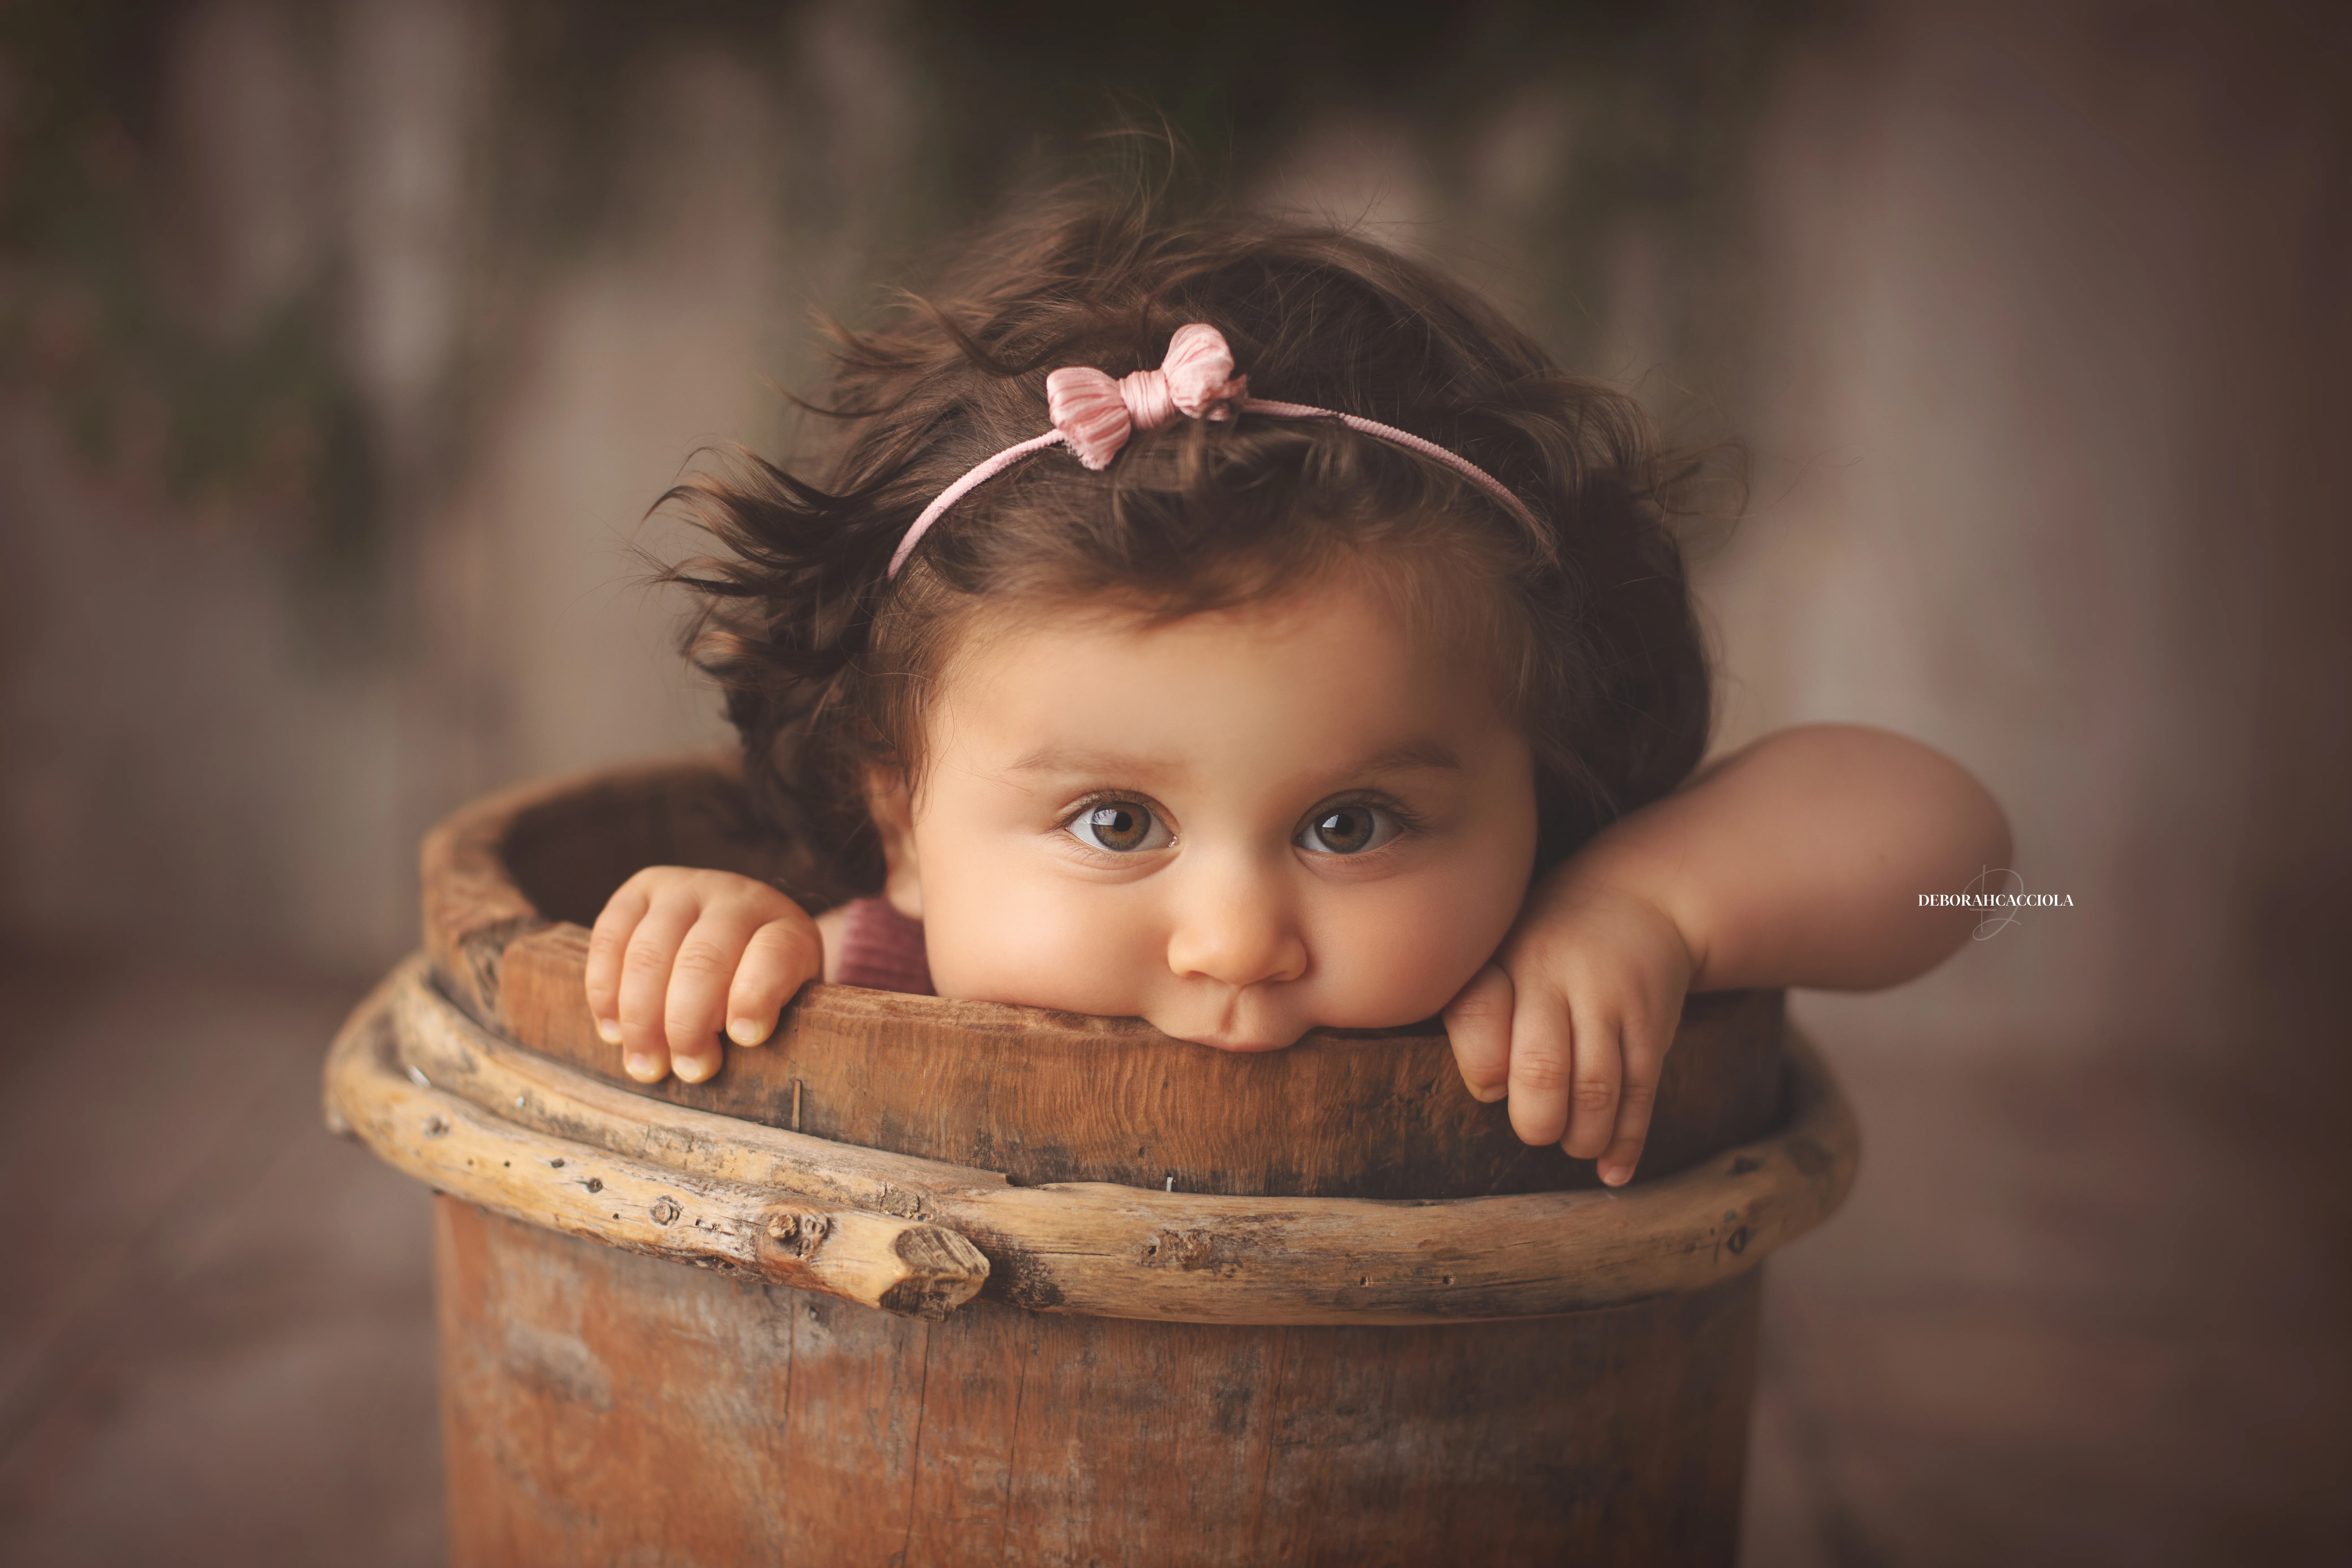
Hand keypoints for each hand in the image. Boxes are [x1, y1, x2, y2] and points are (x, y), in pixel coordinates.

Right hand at [583, 867, 821, 1084]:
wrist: (737, 930)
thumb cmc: (761, 986)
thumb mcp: (786, 1002)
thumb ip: (766, 1023)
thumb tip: (721, 1059)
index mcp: (785, 926)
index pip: (774, 953)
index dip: (756, 997)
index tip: (745, 1039)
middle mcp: (735, 896)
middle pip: (703, 957)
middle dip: (688, 1023)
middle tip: (686, 1069)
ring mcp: (683, 888)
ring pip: (650, 951)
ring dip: (641, 1017)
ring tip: (645, 1064)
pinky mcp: (638, 892)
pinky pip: (609, 938)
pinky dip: (606, 991)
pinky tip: (614, 1032)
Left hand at [1442, 877, 1694, 1186]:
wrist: (1646, 900)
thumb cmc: (1551, 940)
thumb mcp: (1505, 947)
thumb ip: (1479, 1007)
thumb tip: (1488, 1091)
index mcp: (1511, 960)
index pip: (1479, 1016)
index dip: (1481, 1069)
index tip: (1491, 1090)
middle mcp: (1562, 980)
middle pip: (1542, 1067)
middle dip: (1536, 1119)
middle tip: (1536, 1129)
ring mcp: (1614, 1005)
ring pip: (1597, 1091)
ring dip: (1581, 1137)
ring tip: (1571, 1142)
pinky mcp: (1655, 1030)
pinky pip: (1643, 1095)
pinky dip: (1626, 1142)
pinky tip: (1611, 1172)